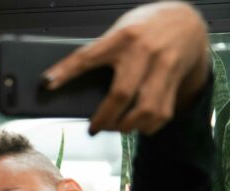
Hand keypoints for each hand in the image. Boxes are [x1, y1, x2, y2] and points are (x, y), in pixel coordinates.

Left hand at [44, 1, 208, 134]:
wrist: (185, 20)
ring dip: (127, 126)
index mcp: (122, 37)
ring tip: (115, 127)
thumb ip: (100, 53)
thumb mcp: (118, 32)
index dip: (66, 71)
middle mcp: (143, 52)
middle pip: (121, 93)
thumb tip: (67, 83)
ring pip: (146, 109)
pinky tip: (137, 125)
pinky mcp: (176, 81)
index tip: (47, 83)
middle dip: (104, 118)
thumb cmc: (144, 29)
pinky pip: (162, 113)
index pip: (88, 56)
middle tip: (94, 128)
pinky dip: (147, 126)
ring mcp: (163, 68)